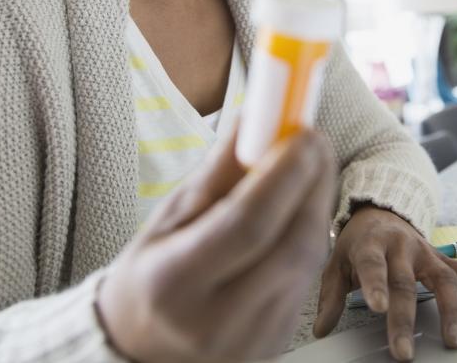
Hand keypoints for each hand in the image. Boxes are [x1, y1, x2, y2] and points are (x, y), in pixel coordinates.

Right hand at [96, 126, 336, 362]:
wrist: (140, 347)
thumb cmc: (150, 273)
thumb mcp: (168, 217)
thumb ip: (217, 172)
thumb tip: (255, 116)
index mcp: (174, 283)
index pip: (247, 225)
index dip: (284, 174)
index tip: (302, 133)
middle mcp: (215, 321)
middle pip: (291, 246)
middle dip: (314, 184)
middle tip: (315, 141)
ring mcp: (250, 340)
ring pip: (307, 263)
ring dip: (316, 206)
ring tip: (309, 167)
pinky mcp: (275, 344)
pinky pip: (305, 281)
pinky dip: (308, 236)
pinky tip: (299, 209)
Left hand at [313, 205, 456, 360]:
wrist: (378, 211)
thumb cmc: (357, 243)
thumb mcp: (336, 263)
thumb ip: (330, 296)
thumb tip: (321, 330)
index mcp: (371, 245)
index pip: (372, 265)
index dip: (375, 285)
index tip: (377, 307)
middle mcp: (401, 246)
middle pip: (405, 283)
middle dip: (404, 319)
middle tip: (403, 352)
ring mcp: (425, 252)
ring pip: (444, 279)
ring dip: (451, 309)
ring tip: (453, 339)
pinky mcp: (441, 258)